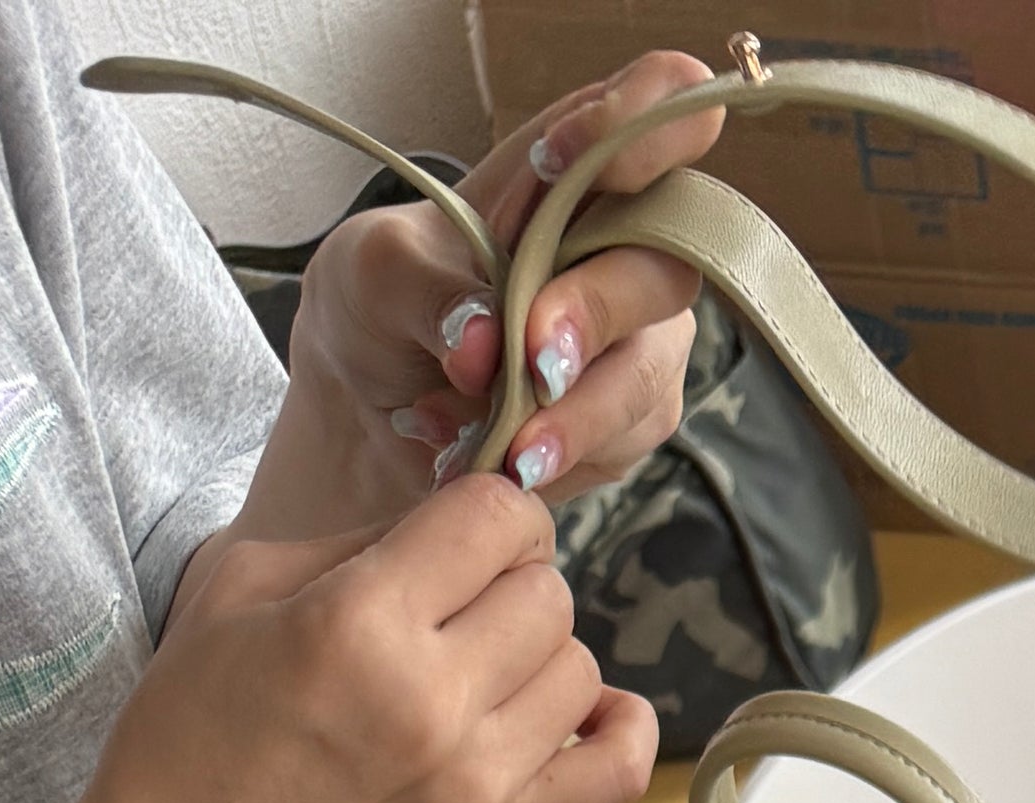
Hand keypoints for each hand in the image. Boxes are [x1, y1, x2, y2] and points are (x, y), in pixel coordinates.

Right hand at [0, 480, 652, 802]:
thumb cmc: (188, 737)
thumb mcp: (239, 590)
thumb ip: (355, 541)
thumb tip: (446, 523)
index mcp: (361, 622)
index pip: (495, 516)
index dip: (485, 506)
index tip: (455, 530)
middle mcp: (435, 699)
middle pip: (547, 591)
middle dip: (508, 579)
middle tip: (455, 604)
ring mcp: (481, 778)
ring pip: (580, 667)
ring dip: (540, 653)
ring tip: (480, 668)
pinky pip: (619, 768)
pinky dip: (617, 728)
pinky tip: (574, 714)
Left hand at [254, 49, 723, 535]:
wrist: (370, 409)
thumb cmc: (380, 307)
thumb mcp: (373, 272)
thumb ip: (426, 289)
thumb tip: (481, 340)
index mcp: (571, 168)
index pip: (657, 109)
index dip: (648, 124)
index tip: (584, 158)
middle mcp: (622, 246)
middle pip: (664, 268)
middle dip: (595, 316)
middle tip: (531, 362)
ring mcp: (636, 337)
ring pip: (647, 377)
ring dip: (573, 419)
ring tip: (496, 449)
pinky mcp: (630, 417)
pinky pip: (622, 447)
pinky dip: (554, 462)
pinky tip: (491, 461)